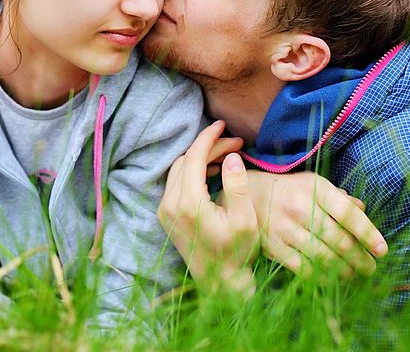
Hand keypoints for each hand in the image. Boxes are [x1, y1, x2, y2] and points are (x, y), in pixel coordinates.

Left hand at [158, 120, 258, 295]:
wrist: (219, 284)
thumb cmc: (236, 253)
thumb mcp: (245, 220)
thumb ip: (238, 186)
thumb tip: (231, 157)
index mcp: (188, 203)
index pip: (194, 156)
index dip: (209, 137)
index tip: (224, 124)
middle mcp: (169, 204)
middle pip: (186, 160)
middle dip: (209, 147)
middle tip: (236, 144)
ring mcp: (164, 210)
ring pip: (179, 169)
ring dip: (201, 157)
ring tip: (228, 155)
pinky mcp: (166, 216)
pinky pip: (176, 182)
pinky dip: (193, 170)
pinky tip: (213, 170)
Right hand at [245, 171, 387, 280]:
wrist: (246, 195)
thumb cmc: (288, 190)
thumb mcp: (313, 183)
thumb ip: (339, 197)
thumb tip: (363, 208)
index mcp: (316, 189)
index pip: (348, 213)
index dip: (368, 233)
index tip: (382, 250)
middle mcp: (301, 208)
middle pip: (339, 239)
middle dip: (360, 258)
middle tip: (370, 268)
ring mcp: (286, 228)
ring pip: (323, 257)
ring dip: (344, 270)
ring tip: (355, 275)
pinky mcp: (274, 246)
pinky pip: (304, 268)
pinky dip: (322, 277)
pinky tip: (332, 279)